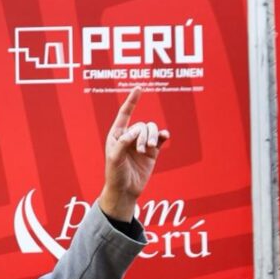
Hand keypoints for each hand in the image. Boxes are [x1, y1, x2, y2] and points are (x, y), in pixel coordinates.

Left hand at [101, 87, 170, 220]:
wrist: (125, 190)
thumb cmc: (115, 174)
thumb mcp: (114, 158)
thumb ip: (123, 143)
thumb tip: (135, 131)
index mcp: (117, 135)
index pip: (125, 114)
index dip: (132, 101)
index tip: (139, 88)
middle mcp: (130, 136)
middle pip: (142, 124)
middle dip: (144, 135)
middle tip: (142, 149)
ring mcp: (142, 143)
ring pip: (152, 129)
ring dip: (153, 136)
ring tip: (149, 149)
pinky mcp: (153, 151)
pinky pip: (161, 137)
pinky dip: (163, 135)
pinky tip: (165, 137)